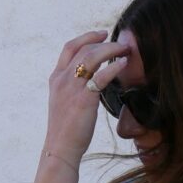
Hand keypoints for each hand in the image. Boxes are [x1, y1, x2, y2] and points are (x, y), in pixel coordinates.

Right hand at [43, 31, 131, 163]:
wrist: (60, 148)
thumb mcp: (64, 102)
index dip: (87, 37)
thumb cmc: (66, 129)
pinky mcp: (84, 99)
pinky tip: (124, 64)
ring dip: (111, 50)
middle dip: (104, 42)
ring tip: (126, 50)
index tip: (102, 34)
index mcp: (56, 78)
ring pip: (92, 57)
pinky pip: (101, 76)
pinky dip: (114, 67)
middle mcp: (62, 79)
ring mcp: (71, 88)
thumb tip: (92, 80)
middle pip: (83, 49)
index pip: (69, 48)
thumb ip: (74, 88)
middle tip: (121, 43)